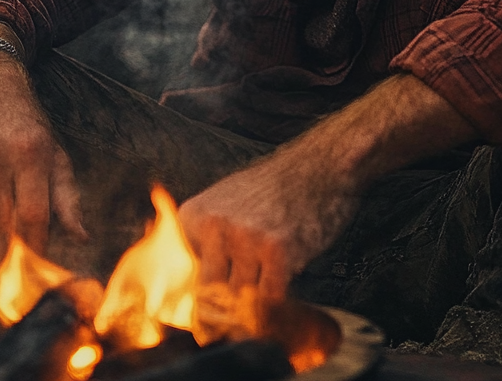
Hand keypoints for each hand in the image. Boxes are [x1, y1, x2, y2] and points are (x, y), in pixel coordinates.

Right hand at [0, 51, 87, 252]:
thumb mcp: (54, 153)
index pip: (33, 216)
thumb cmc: (24, 125)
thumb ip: (67, 197)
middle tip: (11, 268)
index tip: (36, 264)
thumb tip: (81, 238)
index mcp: (31, 153)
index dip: (35, 247)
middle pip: (0, 226)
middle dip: (8, 254)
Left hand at [178, 73, 476, 305]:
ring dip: (250, 320)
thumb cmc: (274, 189)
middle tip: (231, 336)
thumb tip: (187, 297)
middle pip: (207, 298)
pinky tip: (280, 313)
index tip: (207, 327)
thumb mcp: (225, 202)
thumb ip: (204, 242)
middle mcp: (213, 227)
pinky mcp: (278, 251)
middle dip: (220, 323)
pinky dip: (274, 315)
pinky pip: (269, 302)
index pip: (182, 281)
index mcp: (193, 217)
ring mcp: (245, 239)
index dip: (196, 309)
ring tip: (258, 326)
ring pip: (238, 304)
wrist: (320, 165)